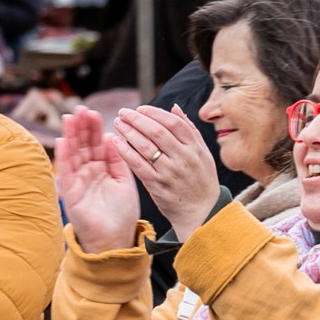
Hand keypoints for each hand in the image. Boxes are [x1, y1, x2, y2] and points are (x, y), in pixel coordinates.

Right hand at [55, 108, 142, 249]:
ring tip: (70, 118)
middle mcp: (88, 172)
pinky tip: (64, 141)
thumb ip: (119, 160)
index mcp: (102, 168)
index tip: (94, 112)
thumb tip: (113, 137)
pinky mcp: (71, 192)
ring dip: (71, 136)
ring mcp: (78, 181)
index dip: (95, 128)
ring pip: (73, 153)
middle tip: (81, 108)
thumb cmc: (121, 213)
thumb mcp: (124, 182)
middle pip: (83, 145)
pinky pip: (67, 171)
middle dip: (82, 127)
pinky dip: (65, 156)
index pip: (97, 143)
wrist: (115, 239)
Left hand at [114, 103, 223, 229]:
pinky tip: (116, 142)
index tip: (140, 108)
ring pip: (146, 147)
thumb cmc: (201, 180)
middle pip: (157, 132)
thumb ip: (189, 130)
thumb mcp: (203, 154)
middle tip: (123, 112)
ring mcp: (170, 172)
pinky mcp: (157, 185)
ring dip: (128, 132)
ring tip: (117, 123)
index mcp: (195, 149)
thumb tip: (174, 108)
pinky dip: (125, 151)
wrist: (202, 212)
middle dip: (137, 119)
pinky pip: (138, 165)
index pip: (174, 123)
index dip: (155, 113)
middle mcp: (183, 159)